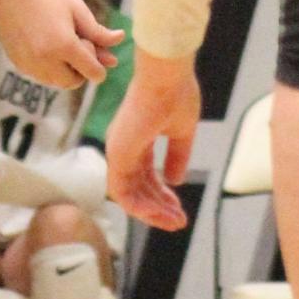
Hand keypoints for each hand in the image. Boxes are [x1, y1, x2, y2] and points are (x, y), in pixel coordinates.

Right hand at [0, 0, 122, 89]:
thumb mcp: (76, 9)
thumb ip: (97, 32)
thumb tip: (119, 40)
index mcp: (64, 46)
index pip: (94, 73)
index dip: (99, 63)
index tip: (92, 45)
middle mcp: (46, 61)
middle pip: (74, 82)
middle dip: (81, 69)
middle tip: (76, 43)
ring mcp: (29, 64)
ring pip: (56, 82)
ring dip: (64, 70)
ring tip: (60, 42)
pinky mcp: (18, 64)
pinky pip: (40, 75)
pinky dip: (48, 67)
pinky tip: (44, 43)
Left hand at [106, 51, 200, 230]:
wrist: (167, 75)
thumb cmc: (175, 94)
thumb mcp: (181, 132)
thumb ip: (178, 156)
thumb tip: (176, 181)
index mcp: (136, 139)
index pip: (146, 175)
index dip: (162, 194)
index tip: (179, 208)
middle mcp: (123, 146)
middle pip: (138, 188)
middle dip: (159, 207)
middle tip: (179, 222)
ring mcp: (118, 150)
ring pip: (128, 194)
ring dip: (152, 212)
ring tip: (175, 223)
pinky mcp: (117, 154)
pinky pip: (122, 192)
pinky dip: (140, 207)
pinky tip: (159, 216)